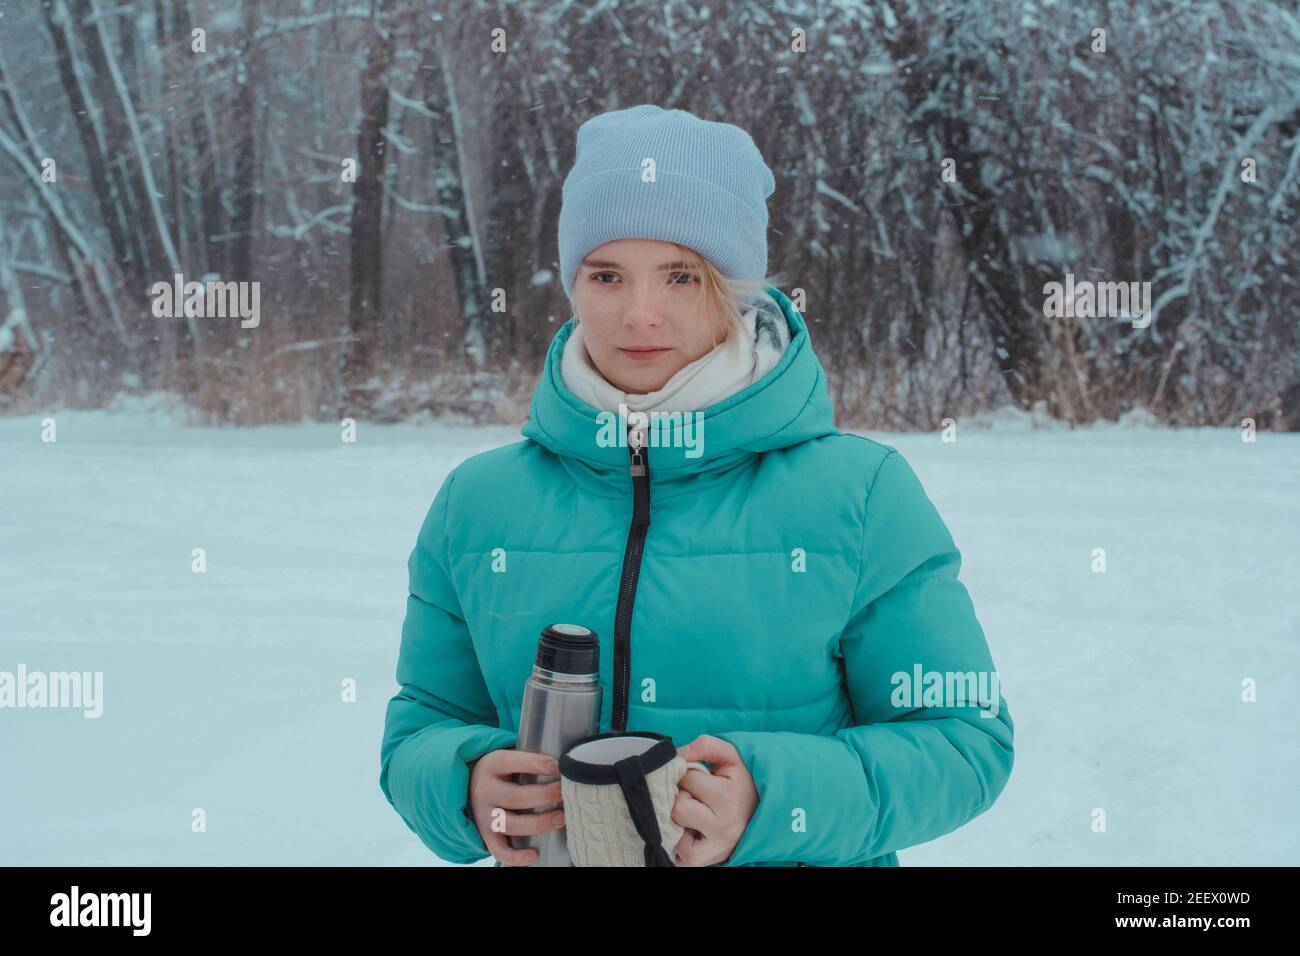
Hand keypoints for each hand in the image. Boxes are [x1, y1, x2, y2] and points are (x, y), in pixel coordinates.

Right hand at [467, 748, 566, 865]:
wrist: (470, 786)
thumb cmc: (503, 771)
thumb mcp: (509, 759)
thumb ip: (530, 760)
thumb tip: (565, 762)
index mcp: (492, 765)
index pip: (511, 762)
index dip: (534, 764)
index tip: (556, 766)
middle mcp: (485, 790)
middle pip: (515, 796)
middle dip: (544, 795)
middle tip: (565, 793)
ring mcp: (484, 815)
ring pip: (510, 824)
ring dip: (538, 823)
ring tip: (561, 819)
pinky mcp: (486, 835)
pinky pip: (498, 850)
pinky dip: (515, 857)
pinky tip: (534, 855)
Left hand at [671, 734, 758, 865]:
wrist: (765, 813)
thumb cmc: (741, 782)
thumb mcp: (730, 755)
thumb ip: (704, 745)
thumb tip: (676, 755)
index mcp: (728, 798)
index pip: (686, 779)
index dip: (687, 773)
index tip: (701, 777)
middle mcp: (723, 828)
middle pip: (677, 807)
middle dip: (682, 797)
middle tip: (698, 797)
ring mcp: (715, 849)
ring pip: (674, 832)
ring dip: (679, 820)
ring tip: (696, 814)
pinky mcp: (705, 862)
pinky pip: (677, 855)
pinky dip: (678, 842)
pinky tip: (692, 831)